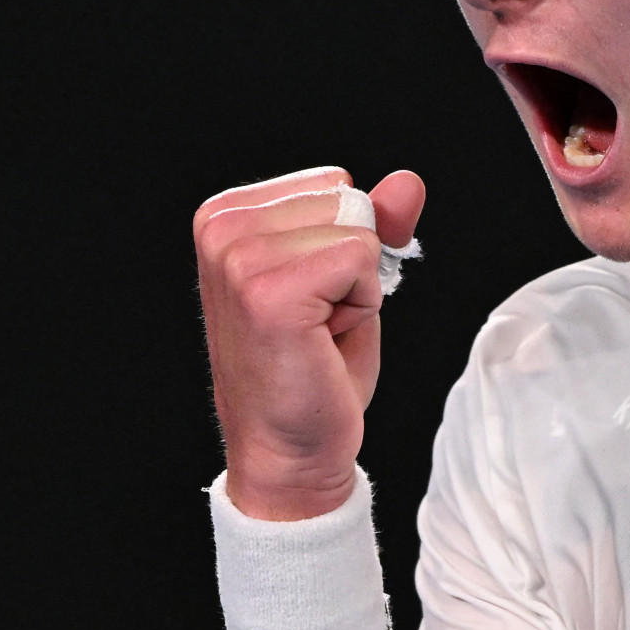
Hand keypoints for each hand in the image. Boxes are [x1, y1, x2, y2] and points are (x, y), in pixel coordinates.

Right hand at [194, 167, 425, 519]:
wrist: (290, 448)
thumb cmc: (313, 367)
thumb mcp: (347, 276)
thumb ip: (375, 220)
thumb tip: (408, 181)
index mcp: (226, 215)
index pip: (334, 184)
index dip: (344, 243)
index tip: (312, 297)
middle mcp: (221, 227)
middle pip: (348, 199)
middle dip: (352, 262)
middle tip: (316, 320)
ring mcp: (239, 258)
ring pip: (359, 229)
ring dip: (356, 286)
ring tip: (316, 330)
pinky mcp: (267, 290)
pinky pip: (361, 258)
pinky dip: (360, 304)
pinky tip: (322, 339)